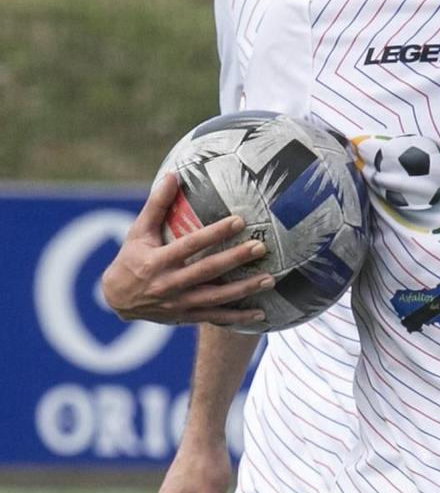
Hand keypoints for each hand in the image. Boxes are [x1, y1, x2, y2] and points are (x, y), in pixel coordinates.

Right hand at [100, 174, 271, 325]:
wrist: (116, 300)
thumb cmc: (131, 258)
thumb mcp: (138, 232)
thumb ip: (156, 204)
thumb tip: (172, 174)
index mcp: (156, 261)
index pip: (190, 245)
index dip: (214, 233)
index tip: (239, 221)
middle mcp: (168, 284)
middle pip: (207, 271)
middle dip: (235, 259)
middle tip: (260, 247)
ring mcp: (178, 303)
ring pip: (215, 297)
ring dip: (244, 290)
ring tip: (270, 280)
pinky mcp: (185, 316)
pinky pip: (214, 318)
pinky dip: (237, 317)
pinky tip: (261, 314)